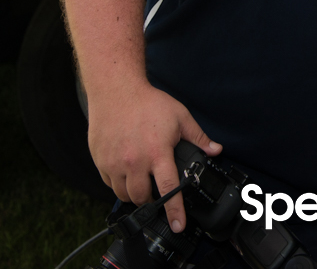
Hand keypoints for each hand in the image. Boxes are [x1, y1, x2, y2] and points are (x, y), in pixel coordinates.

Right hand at [87, 79, 222, 232]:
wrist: (116, 90)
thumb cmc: (148, 102)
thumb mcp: (180, 117)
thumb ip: (198, 137)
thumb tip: (215, 151)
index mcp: (157, 152)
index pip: (168, 189)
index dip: (175, 211)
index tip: (179, 225)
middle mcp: (135, 161)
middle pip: (142, 198)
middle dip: (151, 201)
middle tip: (156, 193)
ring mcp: (115, 163)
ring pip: (124, 194)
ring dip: (134, 194)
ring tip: (141, 181)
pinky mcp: (101, 160)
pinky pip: (109, 183)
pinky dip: (118, 183)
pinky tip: (126, 172)